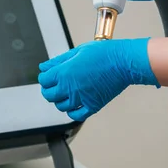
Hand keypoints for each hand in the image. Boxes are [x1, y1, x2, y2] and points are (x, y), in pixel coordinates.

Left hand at [38, 38, 158, 120]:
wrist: (123, 62)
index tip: (48, 76)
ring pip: (61, 106)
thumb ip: (58, 61)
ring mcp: (81, 99)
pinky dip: (72, 112)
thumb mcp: (77, 51)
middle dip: (49, 90)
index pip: (44, 81)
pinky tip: (74, 105)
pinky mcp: (92, 106)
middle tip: (54, 85)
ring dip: (60, 100)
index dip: (45, 77)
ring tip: (65, 93)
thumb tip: (44, 67)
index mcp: (64, 73)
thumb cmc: (103, 53)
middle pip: (49, 95)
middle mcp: (70, 88)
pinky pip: (76, 115)